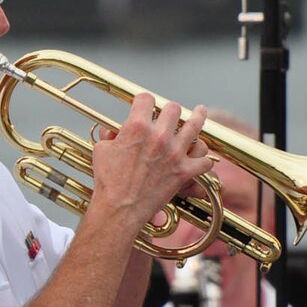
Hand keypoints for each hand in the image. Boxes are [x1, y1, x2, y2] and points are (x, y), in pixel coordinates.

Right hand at [91, 94, 213, 236]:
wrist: (119, 208)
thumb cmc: (107, 180)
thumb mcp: (102, 151)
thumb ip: (109, 136)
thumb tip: (112, 131)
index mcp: (137, 127)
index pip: (146, 98)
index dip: (144, 100)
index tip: (145, 104)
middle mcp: (158, 136)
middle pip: (173, 108)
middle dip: (168, 109)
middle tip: (167, 114)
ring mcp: (174, 153)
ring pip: (195, 125)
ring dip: (198, 117)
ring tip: (201, 111)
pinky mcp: (184, 171)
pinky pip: (204, 160)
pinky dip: (202, 159)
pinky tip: (199, 157)